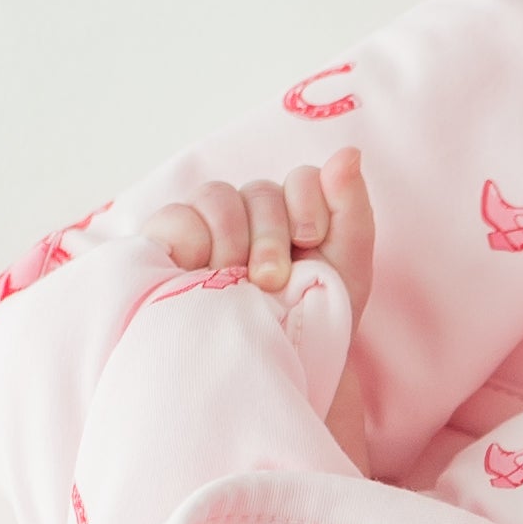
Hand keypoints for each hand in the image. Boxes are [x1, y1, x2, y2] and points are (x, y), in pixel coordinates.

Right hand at [144, 148, 374, 305]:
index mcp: (293, 214)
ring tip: (238, 282)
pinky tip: (203, 268)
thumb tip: (348, 152)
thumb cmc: (312, 321)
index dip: (308, 203)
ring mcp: (208, 227)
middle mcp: (250, 213)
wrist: (277, 371)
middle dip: (272, 234)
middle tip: (272, 279)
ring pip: (217, 196)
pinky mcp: (170, 245)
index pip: (301, 180)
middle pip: (259, 191)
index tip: (312, 242)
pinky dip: (191, 237)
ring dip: (233, 236)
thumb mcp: (347, 271)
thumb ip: (351, 210)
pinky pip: (176, 217)